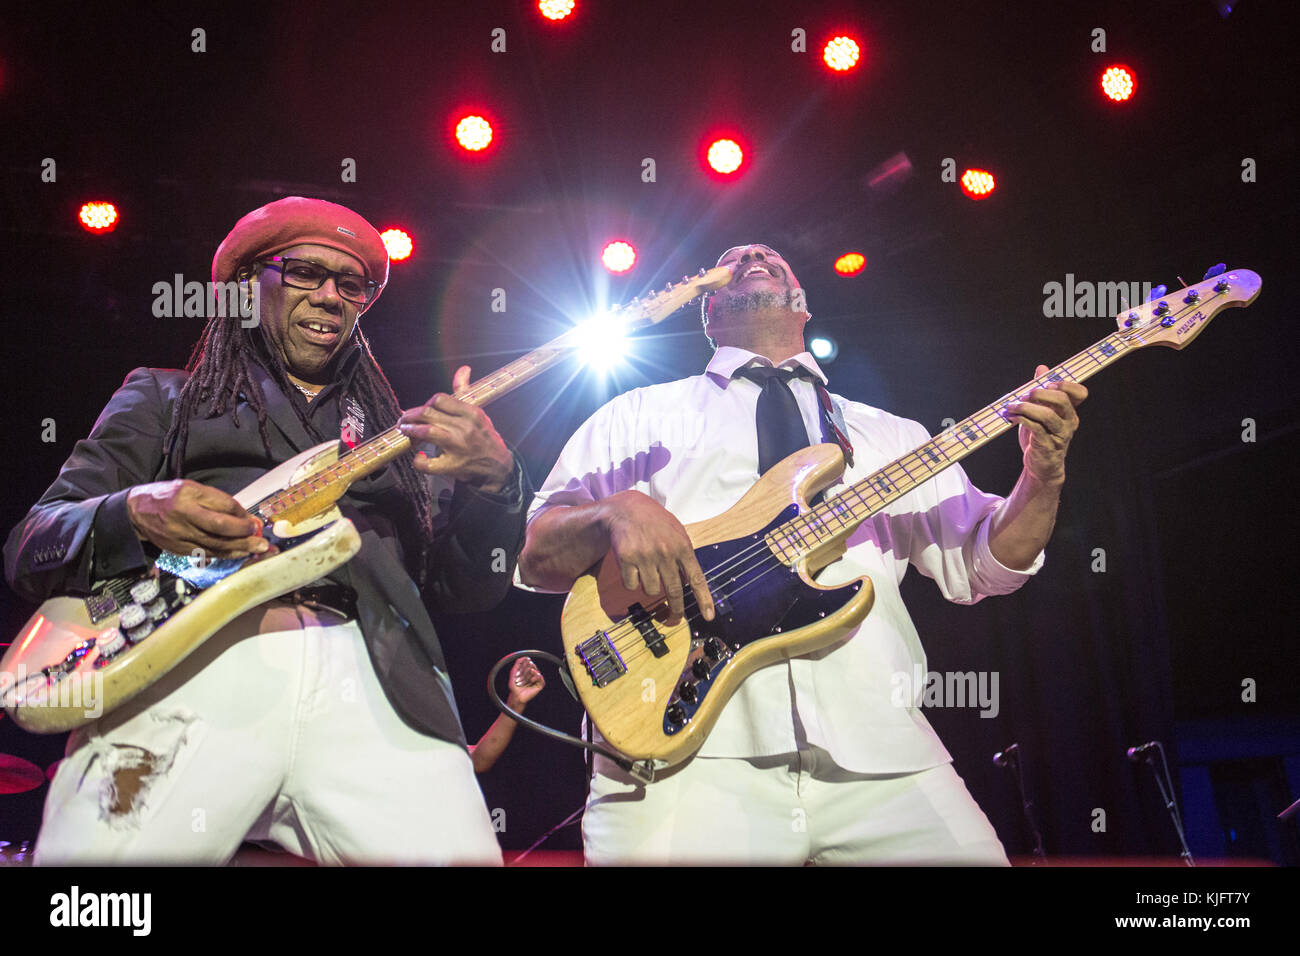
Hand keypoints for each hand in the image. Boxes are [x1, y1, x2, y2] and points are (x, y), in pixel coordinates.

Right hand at [126, 479, 272, 559]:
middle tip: (262, 540)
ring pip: (215, 545)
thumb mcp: (191, 488)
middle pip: (220, 528)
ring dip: (240, 549)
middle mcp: (184, 516)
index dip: (242, 515)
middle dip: (245, 535)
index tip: (254, 521)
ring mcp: (180, 535)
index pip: (223, 506)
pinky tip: (239, 554)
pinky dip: (225, 555)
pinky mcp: (179, 549)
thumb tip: (243, 515)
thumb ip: (216, 500)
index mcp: (188, 495)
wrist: (136, 512)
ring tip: (257, 550)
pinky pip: (207, 554)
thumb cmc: (169, 497)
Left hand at [398, 366, 514, 492]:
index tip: (422, 410)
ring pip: (426, 432)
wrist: (498, 467)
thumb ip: (465, 391)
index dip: (426, 404)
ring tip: (405, 431)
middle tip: (404, 420)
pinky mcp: (452, 466)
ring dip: (410, 431)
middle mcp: (465, 428)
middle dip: (410, 416)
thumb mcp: (478, 413)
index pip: (439, 399)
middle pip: (428, 414)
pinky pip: (428, 464)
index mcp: (471, 413)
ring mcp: (458, 448)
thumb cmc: (484, 438)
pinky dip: (418, 461)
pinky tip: (419, 457)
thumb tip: (463, 369)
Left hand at [505, 656, 545, 708]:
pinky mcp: (539, 685)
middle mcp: (532, 674)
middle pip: (532, 666)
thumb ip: (518, 663)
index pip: (527, 663)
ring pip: (536, 671)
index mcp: (526, 671)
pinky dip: (536, 676)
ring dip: (532, 671)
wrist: (516, 696)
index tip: (519, 669)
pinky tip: (531, 679)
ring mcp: (536, 679)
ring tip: (529, 673)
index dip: (523, 664)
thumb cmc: (514, 686)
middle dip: (527, 668)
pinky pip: (540, 678)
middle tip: (522, 674)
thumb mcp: (513, 672)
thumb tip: (524, 656)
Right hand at [599, 490, 714, 622]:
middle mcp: (665, 552)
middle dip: (675, 609)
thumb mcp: (677, 533)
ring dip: (650, 587)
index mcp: (682, 546)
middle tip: (674, 618)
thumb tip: (688, 583)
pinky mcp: (627, 559)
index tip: (708, 616)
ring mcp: (645, 556)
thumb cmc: (654, 522)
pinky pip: (632, 585)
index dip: (704, 599)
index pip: (696, 578)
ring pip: (652, 590)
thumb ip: (684, 556)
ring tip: (647, 570)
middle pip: (674, 591)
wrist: (626, 509)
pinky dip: (632, 582)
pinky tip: (633, 567)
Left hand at [1010, 365, 1087, 485]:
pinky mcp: (1048, 446)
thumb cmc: (1040, 436)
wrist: (1040, 465)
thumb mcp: (1041, 411)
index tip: (1045, 383)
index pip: (1080, 393)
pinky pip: (1036, 428)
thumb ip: (1042, 390)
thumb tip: (1042, 368)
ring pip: (1047, 414)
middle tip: (1024, 395)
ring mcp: (1060, 435)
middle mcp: (1069, 422)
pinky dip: (1021, 419)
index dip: (1064, 384)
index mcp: (1070, 411)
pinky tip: (1012, 417)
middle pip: (1062, 399)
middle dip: (1040, 393)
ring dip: (1025, 407)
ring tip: (1012, 407)